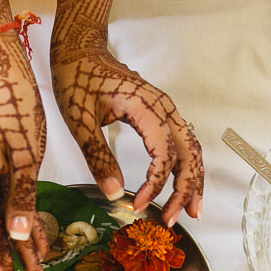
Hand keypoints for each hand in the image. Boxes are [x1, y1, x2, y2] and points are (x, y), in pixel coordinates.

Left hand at [52, 49, 203, 224]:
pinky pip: (184, 143)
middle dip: (184, 190)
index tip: (138, 206)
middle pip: (189, 154)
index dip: (155, 185)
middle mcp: (164, 108)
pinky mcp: (161, 113)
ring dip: (193, 181)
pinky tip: (182, 187)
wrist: (80, 50)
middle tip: (172, 221)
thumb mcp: (80, 120)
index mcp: (146, 108)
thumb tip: (113, 193)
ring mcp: (166, 110)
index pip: (165, 154)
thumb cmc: (77, 78)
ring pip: (192, 149)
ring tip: (190, 212)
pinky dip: (187, 167)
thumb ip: (97, 156)